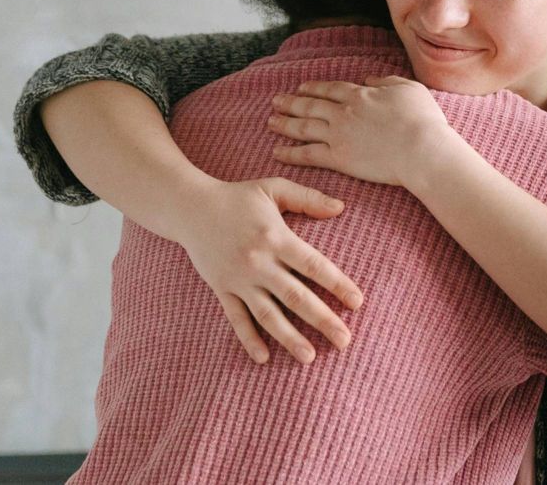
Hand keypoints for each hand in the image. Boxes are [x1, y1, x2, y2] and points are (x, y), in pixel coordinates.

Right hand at [168, 176, 364, 364]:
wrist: (189, 207)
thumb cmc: (237, 197)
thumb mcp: (273, 188)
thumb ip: (308, 198)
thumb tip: (341, 207)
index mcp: (276, 237)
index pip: (314, 266)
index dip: (338, 285)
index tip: (357, 303)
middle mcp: (259, 262)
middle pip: (296, 297)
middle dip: (322, 320)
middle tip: (345, 341)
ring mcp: (239, 279)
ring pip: (268, 314)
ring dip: (290, 338)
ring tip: (310, 357)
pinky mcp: (221, 289)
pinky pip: (236, 318)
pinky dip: (249, 339)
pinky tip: (264, 358)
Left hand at [268, 76, 462, 191]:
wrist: (421, 149)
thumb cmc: (422, 119)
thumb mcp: (409, 88)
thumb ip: (387, 81)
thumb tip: (370, 79)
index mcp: (360, 95)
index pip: (330, 89)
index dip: (314, 88)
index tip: (301, 87)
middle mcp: (343, 113)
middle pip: (310, 105)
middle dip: (291, 102)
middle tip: (276, 101)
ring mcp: (338, 135)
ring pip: (303, 127)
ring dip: (285, 124)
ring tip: (270, 122)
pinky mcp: (338, 159)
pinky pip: (308, 154)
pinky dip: (290, 152)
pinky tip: (277, 151)